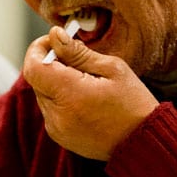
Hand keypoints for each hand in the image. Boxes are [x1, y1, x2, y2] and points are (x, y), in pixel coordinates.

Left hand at [22, 24, 158, 160]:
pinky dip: (60, 99)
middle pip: (36, 79)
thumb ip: (77, 52)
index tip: (54, 41)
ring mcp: (56, 128)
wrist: (143, 142)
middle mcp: (57, 115)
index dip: (38, 49)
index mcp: (70, 95)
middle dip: (50, 63)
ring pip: (42, 94)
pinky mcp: (59, 136)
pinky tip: (83, 98)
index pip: (33, 67)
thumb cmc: (133, 103)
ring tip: (84, 80)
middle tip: (75, 57)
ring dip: (55, 82)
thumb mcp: (111, 69)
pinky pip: (50, 109)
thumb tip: (55, 35)